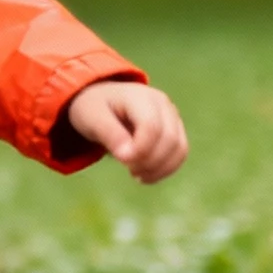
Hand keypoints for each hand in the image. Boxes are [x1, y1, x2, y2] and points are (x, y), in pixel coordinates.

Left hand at [66, 80, 187, 183]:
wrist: (103, 102)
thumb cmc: (95, 109)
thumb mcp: (93, 118)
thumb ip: (110, 134)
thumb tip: (128, 156)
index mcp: (140, 96)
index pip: (152, 127)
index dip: (140, 150)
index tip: (122, 160)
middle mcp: (162, 104)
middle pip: (169, 139)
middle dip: (150, 162)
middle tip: (129, 170)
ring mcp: (172, 116)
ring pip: (180, 148)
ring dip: (160, 169)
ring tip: (137, 175)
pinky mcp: (175, 130)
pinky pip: (180, 153)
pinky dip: (166, 169)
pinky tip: (146, 175)